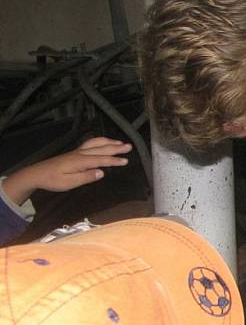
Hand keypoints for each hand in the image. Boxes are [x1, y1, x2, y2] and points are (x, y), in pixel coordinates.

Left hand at [2, 137, 130, 204]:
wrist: (37, 174)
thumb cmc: (53, 180)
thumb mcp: (69, 182)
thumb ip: (86, 177)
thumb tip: (102, 172)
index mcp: (80, 161)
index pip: (101, 160)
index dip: (114, 160)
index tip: (126, 161)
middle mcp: (80, 154)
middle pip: (101, 149)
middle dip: (116, 148)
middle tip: (129, 147)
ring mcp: (77, 152)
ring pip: (96, 143)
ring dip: (109, 142)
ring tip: (121, 143)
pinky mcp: (75, 152)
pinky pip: (91, 143)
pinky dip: (100, 141)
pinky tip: (104, 142)